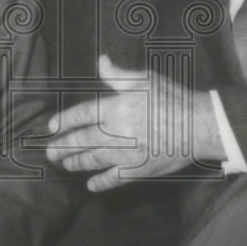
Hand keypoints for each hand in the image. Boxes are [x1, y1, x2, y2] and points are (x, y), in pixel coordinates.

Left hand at [45, 55, 223, 191]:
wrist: (197, 125)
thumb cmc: (171, 98)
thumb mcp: (144, 78)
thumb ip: (118, 74)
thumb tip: (101, 60)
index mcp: (115, 108)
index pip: (81, 115)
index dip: (64, 121)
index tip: (51, 127)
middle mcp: (115, 132)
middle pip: (82, 140)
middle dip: (63, 147)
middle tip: (49, 152)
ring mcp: (125, 154)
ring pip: (93, 160)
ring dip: (76, 162)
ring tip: (64, 164)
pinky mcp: (138, 170)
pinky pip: (114, 179)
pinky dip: (100, 182)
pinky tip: (90, 185)